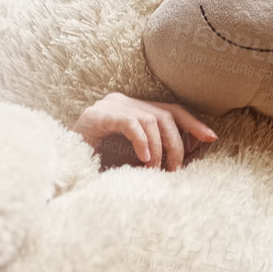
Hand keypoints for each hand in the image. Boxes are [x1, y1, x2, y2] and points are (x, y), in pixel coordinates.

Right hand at [73, 92, 215, 169]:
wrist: (60, 157)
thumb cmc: (95, 160)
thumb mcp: (130, 155)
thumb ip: (153, 152)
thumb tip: (183, 159)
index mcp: (134, 108)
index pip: (171, 110)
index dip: (193, 123)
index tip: (212, 138)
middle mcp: (125, 101)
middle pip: (165, 115)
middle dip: (176, 144)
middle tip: (175, 169)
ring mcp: (111, 105)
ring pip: (151, 120)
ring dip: (159, 148)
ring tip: (156, 170)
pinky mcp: (99, 114)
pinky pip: (130, 124)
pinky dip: (141, 142)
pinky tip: (143, 160)